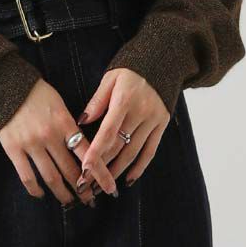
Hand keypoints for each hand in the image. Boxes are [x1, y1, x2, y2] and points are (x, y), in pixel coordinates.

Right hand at [0, 77, 97, 206]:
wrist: (5, 86)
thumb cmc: (36, 94)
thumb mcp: (60, 105)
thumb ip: (70, 127)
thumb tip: (84, 150)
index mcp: (65, 123)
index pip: (88, 153)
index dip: (99, 173)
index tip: (109, 188)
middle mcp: (49, 136)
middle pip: (71, 170)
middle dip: (83, 189)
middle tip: (90, 200)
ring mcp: (31, 144)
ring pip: (51, 177)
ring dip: (62, 193)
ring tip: (70, 202)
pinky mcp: (13, 149)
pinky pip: (27, 176)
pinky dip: (35, 189)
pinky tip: (41, 194)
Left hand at [72, 68, 169, 191]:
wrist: (163, 61)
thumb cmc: (131, 69)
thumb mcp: (110, 78)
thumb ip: (96, 102)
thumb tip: (82, 123)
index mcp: (124, 101)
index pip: (107, 132)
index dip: (95, 152)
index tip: (84, 169)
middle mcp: (140, 113)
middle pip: (118, 147)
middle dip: (101, 167)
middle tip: (87, 184)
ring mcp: (153, 120)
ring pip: (133, 152)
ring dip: (117, 171)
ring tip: (103, 186)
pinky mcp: (162, 125)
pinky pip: (150, 151)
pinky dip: (140, 167)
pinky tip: (129, 179)